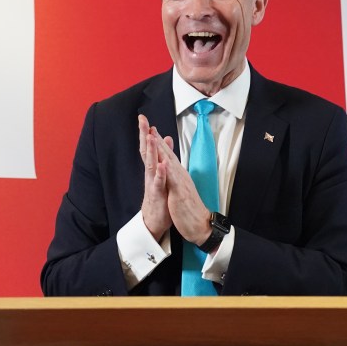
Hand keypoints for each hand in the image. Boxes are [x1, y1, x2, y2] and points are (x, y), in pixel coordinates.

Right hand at [138, 115, 171, 239]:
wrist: (155, 221)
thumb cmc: (159, 197)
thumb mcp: (161, 175)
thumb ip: (162, 158)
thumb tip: (164, 140)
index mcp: (153, 169)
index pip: (148, 148)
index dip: (145, 132)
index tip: (143, 117)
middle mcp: (150, 174)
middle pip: (145, 152)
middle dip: (143, 135)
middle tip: (141, 120)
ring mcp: (153, 184)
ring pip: (151, 165)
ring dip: (151, 151)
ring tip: (150, 137)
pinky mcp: (158, 195)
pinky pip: (159, 183)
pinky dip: (161, 174)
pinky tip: (163, 164)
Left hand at [149, 130, 211, 245]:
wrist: (201, 224)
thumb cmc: (190, 208)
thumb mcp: (181, 189)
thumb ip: (176, 177)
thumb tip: (171, 168)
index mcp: (178, 174)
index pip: (166, 154)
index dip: (157, 141)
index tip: (149, 129)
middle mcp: (180, 174)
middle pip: (166, 152)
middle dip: (155, 137)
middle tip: (145, 121)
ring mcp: (180, 182)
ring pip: (169, 161)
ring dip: (160, 147)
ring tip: (152, 133)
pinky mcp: (180, 193)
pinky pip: (173, 180)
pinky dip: (167, 170)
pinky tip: (162, 161)